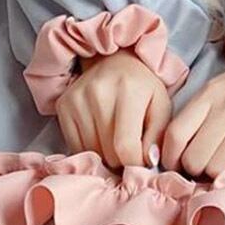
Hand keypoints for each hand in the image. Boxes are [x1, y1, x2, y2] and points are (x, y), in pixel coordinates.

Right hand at [56, 48, 171, 168]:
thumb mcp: (161, 106)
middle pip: (108, 152)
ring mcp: (78, 98)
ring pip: (91, 152)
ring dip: (105, 154)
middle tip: (129, 147)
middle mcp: (99, 92)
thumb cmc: (143, 87)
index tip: (141, 160)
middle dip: (122, 159)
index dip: (135, 163)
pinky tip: (100, 135)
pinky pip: (75, 146)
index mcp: (129, 90)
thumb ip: (158, 136)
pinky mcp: (63, 105)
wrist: (115, 61)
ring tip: (115, 139)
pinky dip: (89, 148)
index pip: (126, 146)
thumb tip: (148, 162)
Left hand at [160, 53, 224, 180]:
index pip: (176, 135)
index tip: (175, 163)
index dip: (170, 157)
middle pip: (195, 159)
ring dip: (216, 173)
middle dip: (194, 168)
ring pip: (218, 169)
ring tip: (222, 162)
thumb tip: (177, 157)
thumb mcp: (214, 90)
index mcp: (209, 95)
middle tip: (202, 164)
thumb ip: (195, 118)